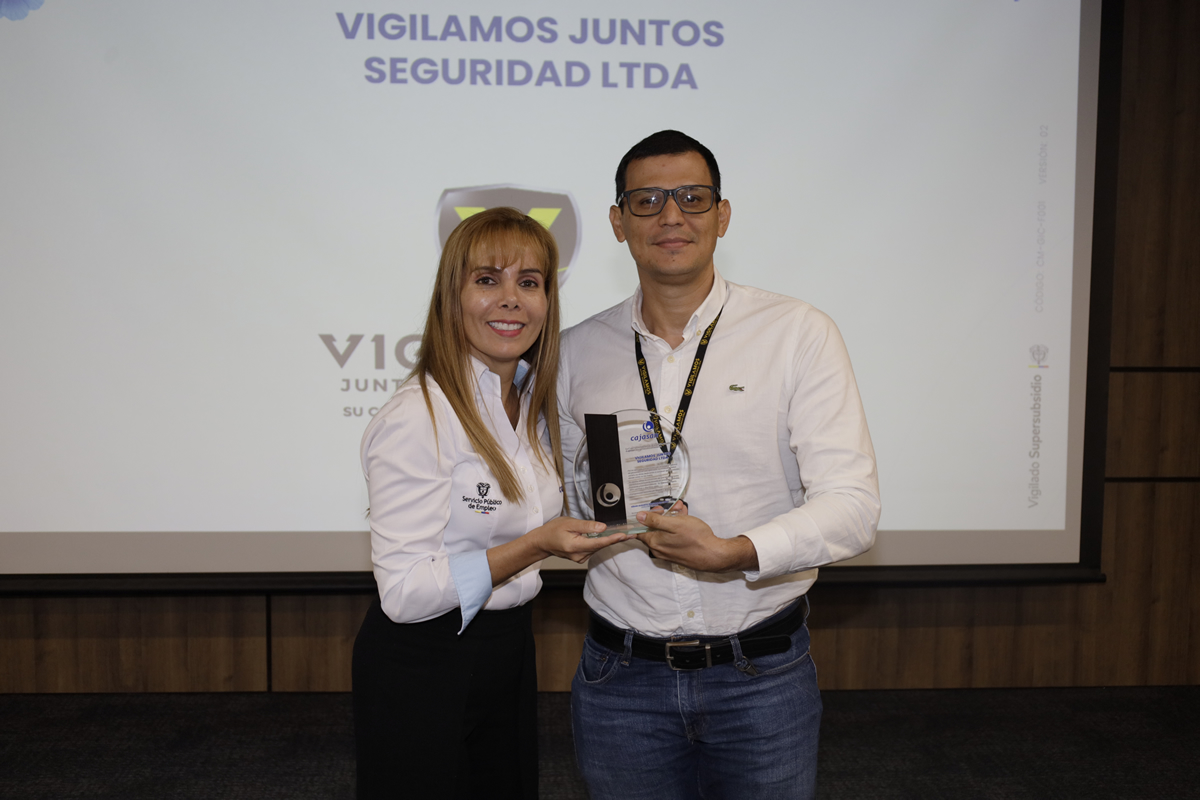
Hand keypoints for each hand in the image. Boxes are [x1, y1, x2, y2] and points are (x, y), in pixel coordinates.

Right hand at [531, 516, 630, 563]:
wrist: (543, 542)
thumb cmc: (553, 530)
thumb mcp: (569, 523)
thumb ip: (587, 526)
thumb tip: (603, 527)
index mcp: (575, 546)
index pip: (598, 543)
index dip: (612, 539)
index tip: (624, 535)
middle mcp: (579, 555)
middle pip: (601, 546)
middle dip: (615, 539)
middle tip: (631, 533)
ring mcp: (580, 558)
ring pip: (598, 548)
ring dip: (609, 541)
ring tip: (624, 534)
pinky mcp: (581, 558)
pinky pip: (594, 549)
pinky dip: (601, 543)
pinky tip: (608, 537)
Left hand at [634, 509, 758, 572]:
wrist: (713, 555)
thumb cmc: (695, 538)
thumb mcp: (675, 524)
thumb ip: (655, 520)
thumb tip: (638, 516)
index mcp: (654, 542)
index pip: (640, 528)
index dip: (647, 516)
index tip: (658, 509)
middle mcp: (658, 549)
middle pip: (655, 528)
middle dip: (664, 515)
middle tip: (675, 507)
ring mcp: (668, 552)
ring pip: (665, 531)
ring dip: (673, 519)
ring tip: (682, 510)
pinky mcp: (677, 553)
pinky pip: (672, 537)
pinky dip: (677, 527)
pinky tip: (686, 519)